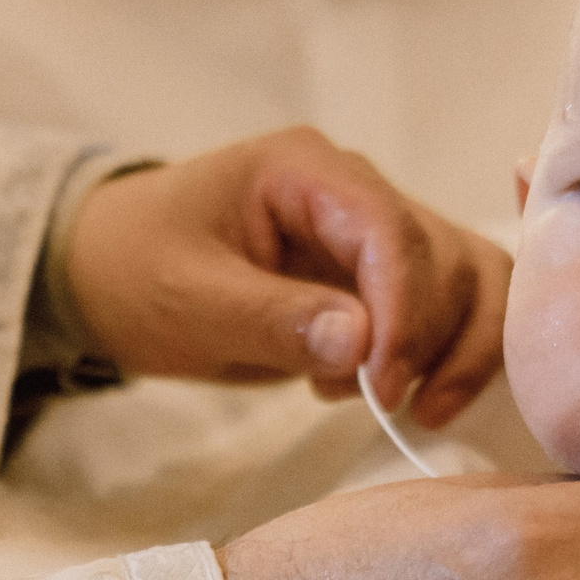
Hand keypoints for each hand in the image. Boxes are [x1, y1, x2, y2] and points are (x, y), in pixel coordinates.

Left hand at [65, 126, 508, 425]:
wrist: (108, 275)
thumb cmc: (134, 271)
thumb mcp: (187, 300)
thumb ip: (272, 317)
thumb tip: (361, 343)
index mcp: (305, 170)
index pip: (392, 230)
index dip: (403, 312)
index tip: (381, 388)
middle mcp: (356, 190)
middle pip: (447, 257)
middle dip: (430, 338)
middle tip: (382, 406)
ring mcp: (375, 232)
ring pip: (471, 280)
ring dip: (457, 348)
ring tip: (404, 409)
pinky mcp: (382, 277)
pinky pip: (454, 306)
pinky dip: (451, 354)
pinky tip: (405, 399)